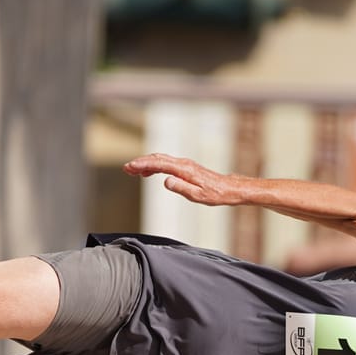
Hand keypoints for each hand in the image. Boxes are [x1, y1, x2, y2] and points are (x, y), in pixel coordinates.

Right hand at [123, 153, 243, 207]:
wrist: (229, 188)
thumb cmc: (215, 194)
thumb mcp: (198, 195)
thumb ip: (181, 188)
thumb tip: (165, 181)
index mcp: (184, 170)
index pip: (160, 164)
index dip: (143, 164)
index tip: (131, 167)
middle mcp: (183, 164)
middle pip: (158, 159)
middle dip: (141, 162)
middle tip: (126, 168)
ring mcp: (184, 165)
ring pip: (161, 160)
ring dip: (146, 164)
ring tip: (132, 170)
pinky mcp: (185, 168)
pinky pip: (166, 164)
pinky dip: (154, 166)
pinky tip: (148, 172)